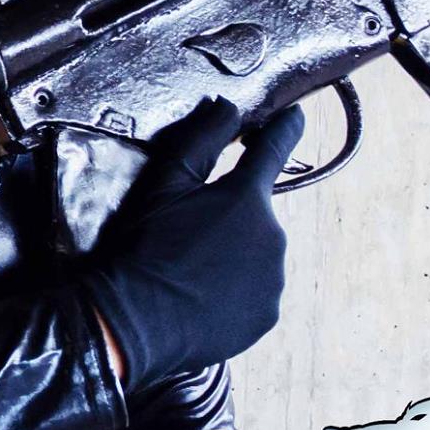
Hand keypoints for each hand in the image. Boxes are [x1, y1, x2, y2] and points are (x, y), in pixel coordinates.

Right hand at [75, 98, 304, 392]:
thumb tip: (227, 108)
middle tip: (189, 232)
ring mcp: (273, 279)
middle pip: (257, 213)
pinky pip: (256, 292)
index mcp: (247, 198)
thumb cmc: (145, 247)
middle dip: (231, 215)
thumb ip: (200, 140)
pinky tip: (202, 295)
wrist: (135, 322)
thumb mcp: (163, 184)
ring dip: (235, 254)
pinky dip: (235, 289)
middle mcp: (273, 236)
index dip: (285, 129)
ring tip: (192, 269)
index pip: (275, 150)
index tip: (294, 116)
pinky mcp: (266, 315)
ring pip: (258, 254)